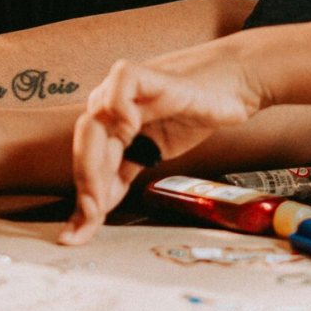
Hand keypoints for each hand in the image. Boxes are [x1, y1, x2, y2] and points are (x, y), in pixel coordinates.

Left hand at [60, 46, 267, 244]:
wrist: (234, 84)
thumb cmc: (196, 111)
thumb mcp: (157, 149)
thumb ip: (127, 171)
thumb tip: (98, 210)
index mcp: (110, 123)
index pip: (89, 164)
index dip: (83, 201)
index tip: (76, 236)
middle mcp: (110, 106)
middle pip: (85, 148)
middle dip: (85, 188)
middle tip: (91, 219)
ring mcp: (122, 89)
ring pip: (93, 124)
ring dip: (93, 165)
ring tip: (98, 197)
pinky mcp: (142, 74)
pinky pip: (119, 88)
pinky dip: (117, 108)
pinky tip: (128, 129)